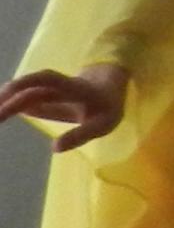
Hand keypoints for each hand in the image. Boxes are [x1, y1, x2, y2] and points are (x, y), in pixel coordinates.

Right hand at [0, 64, 125, 152]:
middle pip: (30, 88)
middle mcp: (57, 86)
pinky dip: (10, 104)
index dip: (27, 83)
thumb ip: (81, 134)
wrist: (108, 88)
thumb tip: (54, 148)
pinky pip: (25, 98)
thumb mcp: (102, 124)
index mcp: (73, 88)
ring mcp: (49, 90)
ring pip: (25, 92)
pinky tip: (1, 112)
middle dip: (10, 100)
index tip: (8, 93)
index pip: (48, 79)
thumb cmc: (106, 107)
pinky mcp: (44, 95)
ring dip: (7, 102)